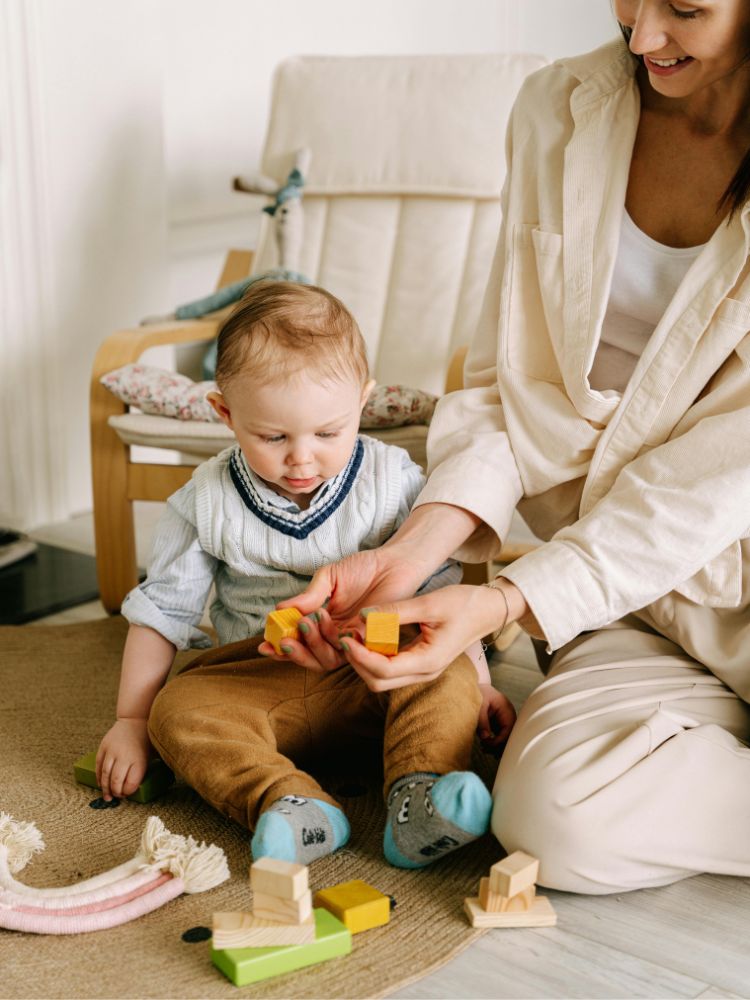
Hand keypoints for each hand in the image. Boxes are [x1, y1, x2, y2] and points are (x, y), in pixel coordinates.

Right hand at [96, 719, 150, 800]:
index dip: (128, 792)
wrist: (135, 720)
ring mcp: (112, 750)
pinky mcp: (104, 746)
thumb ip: (146, 770)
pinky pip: (98, 765)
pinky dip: (98, 776)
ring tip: (107, 796)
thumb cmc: (146, 740)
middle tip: (117, 797)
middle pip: (116, 780)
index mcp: (139, 759)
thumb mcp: (153, 755)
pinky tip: (101, 784)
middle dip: (116, 792)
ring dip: (105, 788)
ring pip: (105, 774)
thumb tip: (142, 789)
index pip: (131, 783)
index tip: (128, 794)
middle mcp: (125, 755)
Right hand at [266, 545, 429, 672]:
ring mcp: (352, 640)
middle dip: (294, 652)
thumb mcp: (329, 577)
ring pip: (327, 658)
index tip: (265, 643)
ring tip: (307, 621)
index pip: (299, 642)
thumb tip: (279, 609)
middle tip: (285, 640)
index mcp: (322, 623)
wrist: (394, 563)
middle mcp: (336, 636)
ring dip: (312, 644)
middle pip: (311, 657)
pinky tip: (327, 620)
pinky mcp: (369, 641)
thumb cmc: (363, 568)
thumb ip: (308, 596)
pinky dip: (335, 640)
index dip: (281, 646)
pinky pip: (350, 650)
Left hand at [338, 581, 522, 691]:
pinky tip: (365, 637)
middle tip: (343, 637)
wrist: (488, 610)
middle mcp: (424, 673)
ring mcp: (422, 672)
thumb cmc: (464, 604)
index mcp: (428, 661)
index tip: (345, 637)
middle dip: (356, 662)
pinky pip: (389, 669)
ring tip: (350, 636)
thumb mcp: (429, 603)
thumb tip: (362, 616)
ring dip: (362, 661)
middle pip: (377, 681)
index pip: (383, 670)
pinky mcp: (419, 664)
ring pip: (381, 678)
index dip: (360, 655)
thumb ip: (395, 612)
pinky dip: (373, 657)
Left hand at [477, 684, 515, 749]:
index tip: (487, 743)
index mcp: (506, 709)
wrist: (475, 687)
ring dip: (496, 746)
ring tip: (483, 749)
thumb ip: (482, 720)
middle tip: (485, 749)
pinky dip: (494, 743)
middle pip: (510, 736)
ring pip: (506, 738)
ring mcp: (505, 720)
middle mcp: (508, 716)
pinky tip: (485, 746)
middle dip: (499, 745)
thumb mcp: (479, 705)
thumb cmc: (478, 693)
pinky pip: (500, 736)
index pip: (508, 729)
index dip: (499, 740)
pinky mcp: (499, 724)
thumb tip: (485, 737)